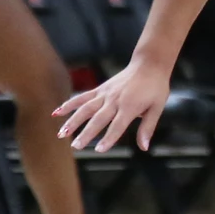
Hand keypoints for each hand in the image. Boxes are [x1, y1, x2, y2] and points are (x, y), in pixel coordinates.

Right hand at [55, 55, 173, 149]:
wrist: (148, 63)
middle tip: (76, 147)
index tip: (99, 149)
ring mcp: (105, 94)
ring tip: (62, 134)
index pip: (117, 126)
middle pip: (98, 119)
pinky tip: (57, 112)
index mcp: (129, 106)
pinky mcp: (100, 89)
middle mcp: (115, 100)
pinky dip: (69, 104)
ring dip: (73, 121)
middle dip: (86, 133)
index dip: (109, 138)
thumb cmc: (155, 87)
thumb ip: (148, 127)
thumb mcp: (157, 107)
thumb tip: (144, 147)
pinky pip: (82, 97)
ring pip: (85, 108)